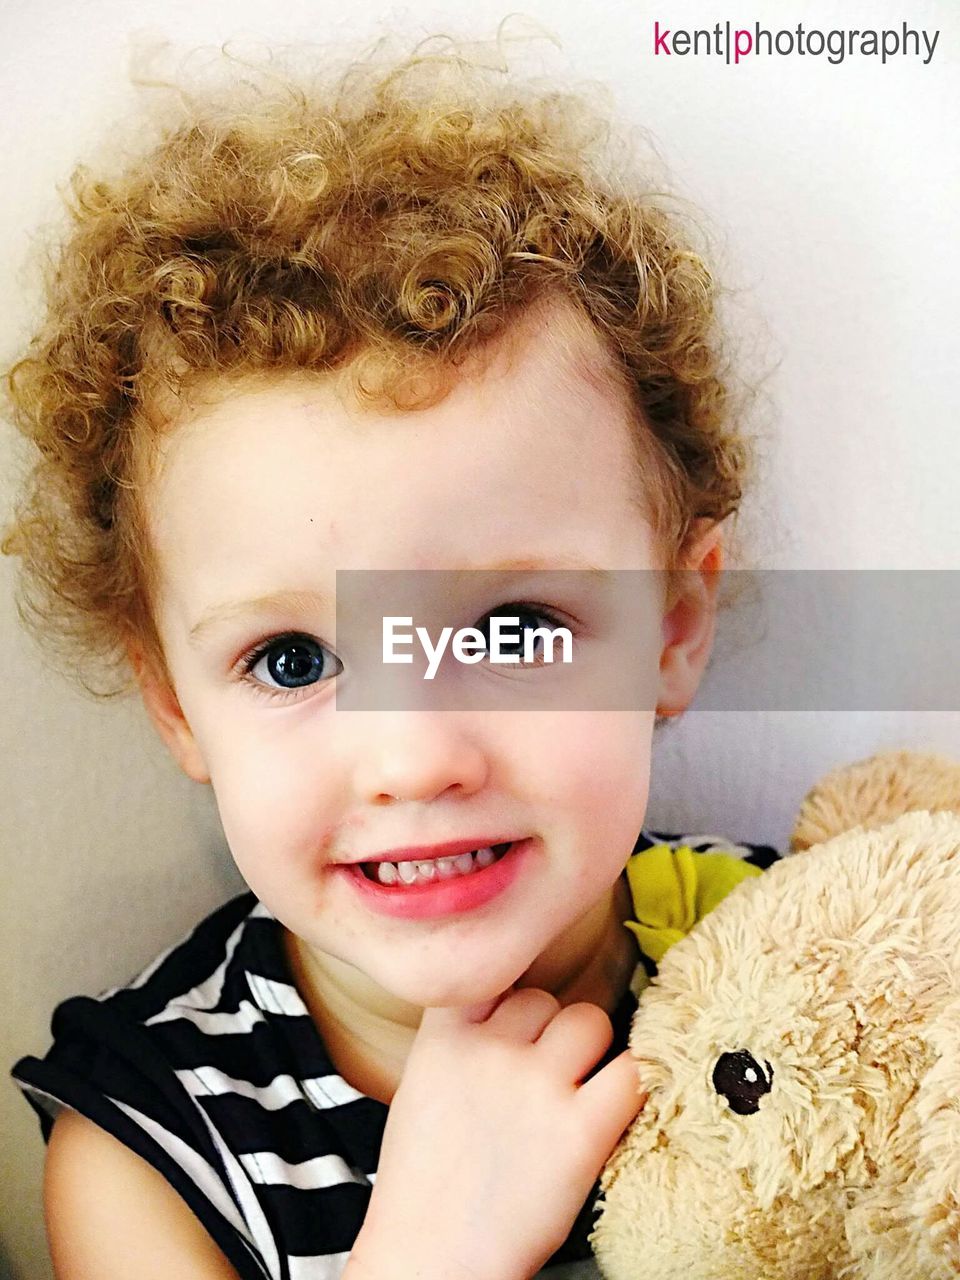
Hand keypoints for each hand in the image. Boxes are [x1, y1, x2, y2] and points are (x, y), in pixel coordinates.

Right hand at [348, 985, 646, 1279]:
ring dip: (590, 1051)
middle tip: (544, 1075)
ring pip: (590, 1021)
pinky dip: (633, 1084)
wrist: (431, 1261)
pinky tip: (617, 1106)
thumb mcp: (420, 1086)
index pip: (492, 971)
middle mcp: (490, 1050)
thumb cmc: (425, 1184)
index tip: (514, 1024)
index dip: (508, 999)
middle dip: (549, 1031)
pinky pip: (631, 1074)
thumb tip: (509, 1010)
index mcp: (443, 1037)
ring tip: (577, 1092)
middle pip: (544, 998)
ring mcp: (536, 1086)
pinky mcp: (580, 1131)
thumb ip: (459, 1038)